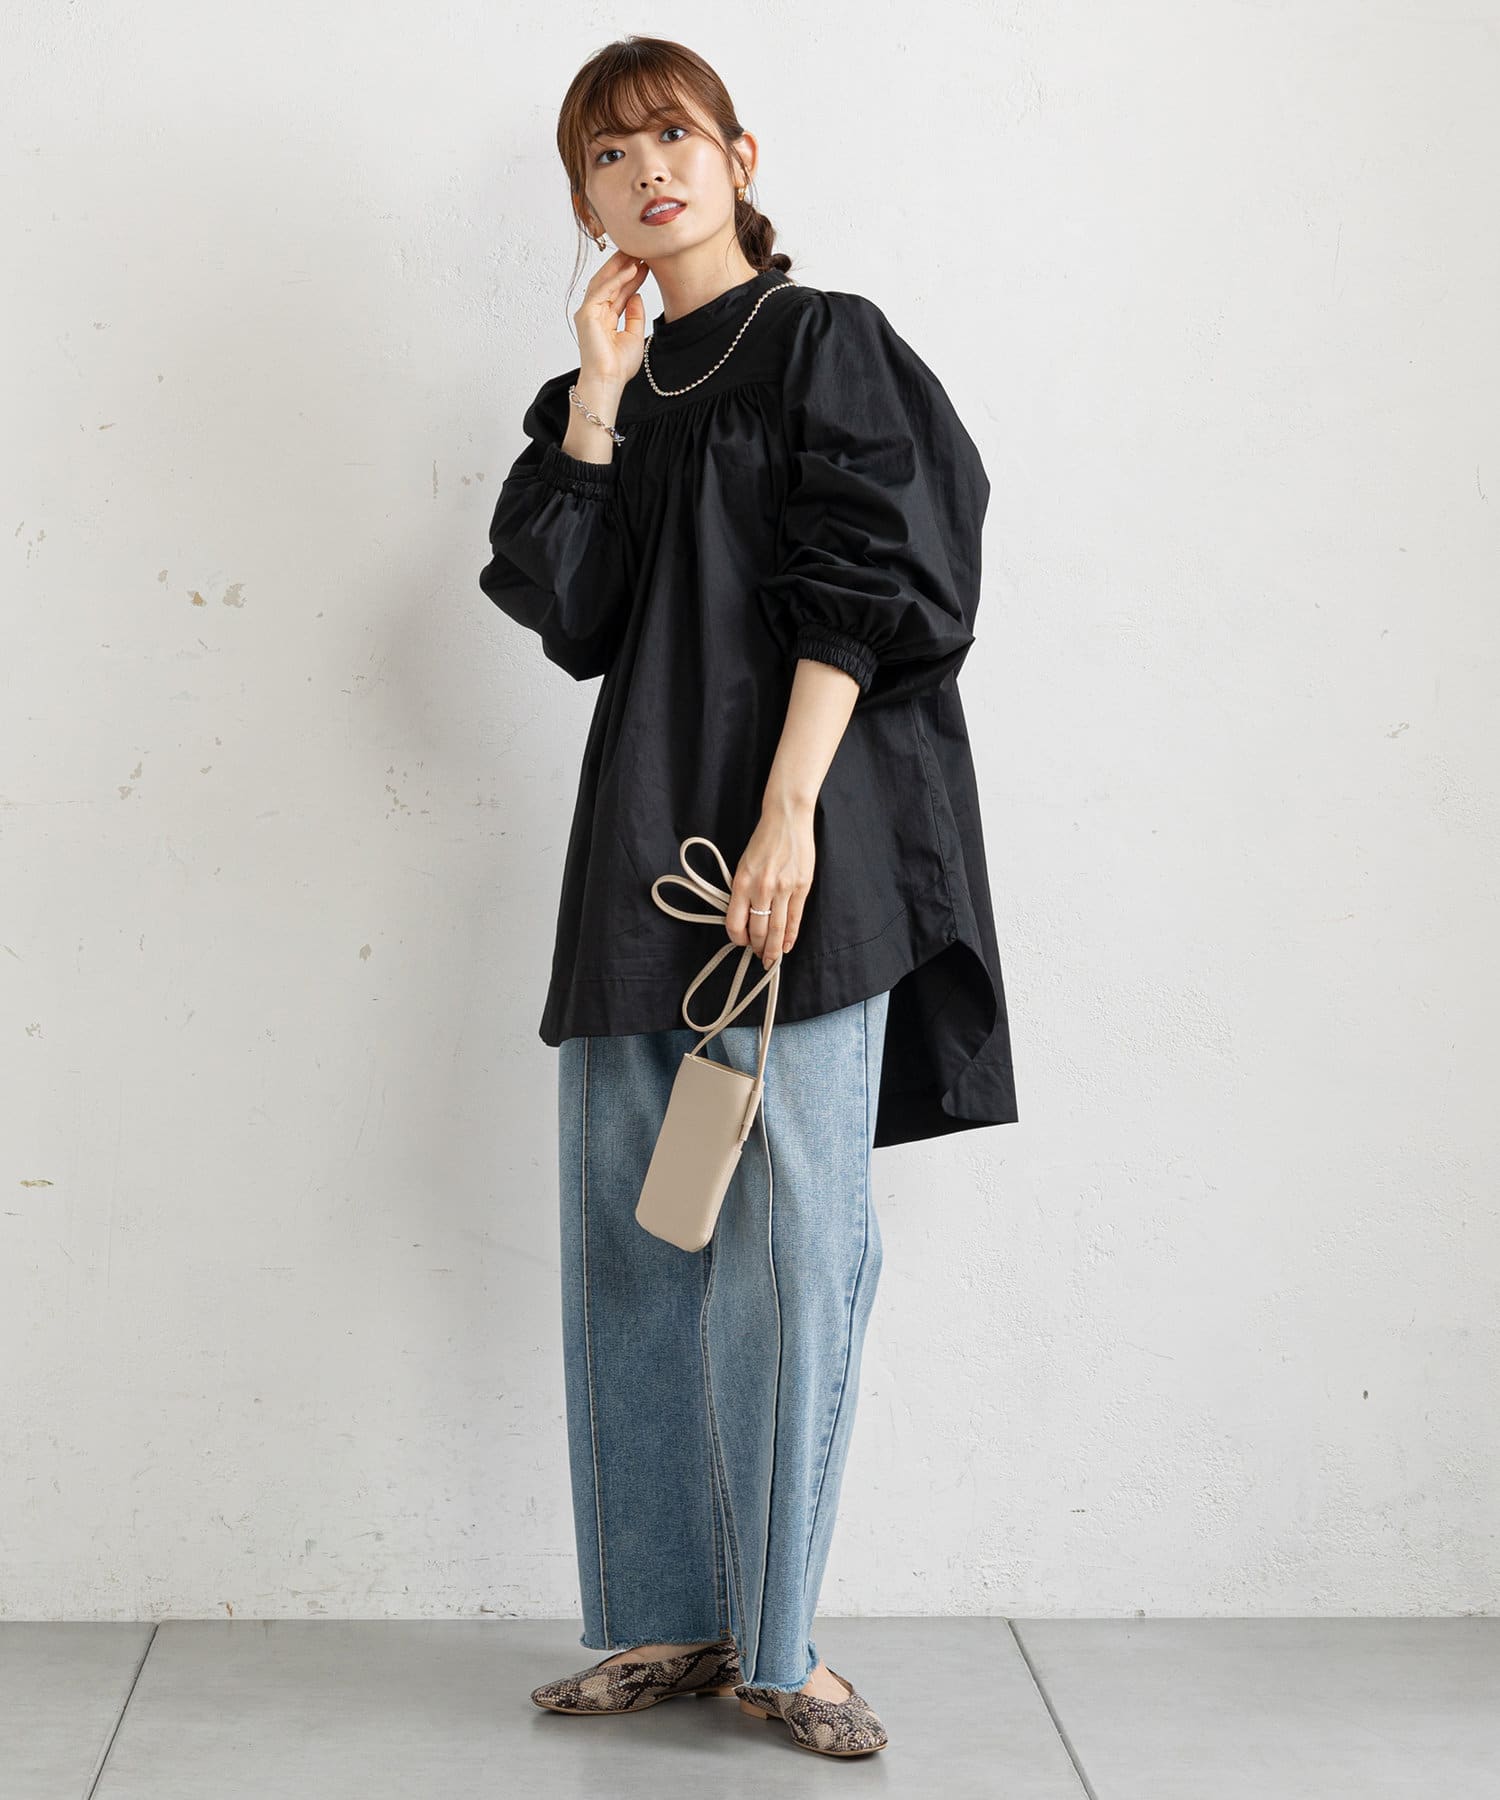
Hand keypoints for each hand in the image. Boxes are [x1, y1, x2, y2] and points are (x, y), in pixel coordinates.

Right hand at [574, 251, 650, 390]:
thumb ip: (634, 315)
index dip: (631, 276)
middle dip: (623, 265)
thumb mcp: (633, 335)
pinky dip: (616, 279)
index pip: (618, 291)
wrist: (608, 381)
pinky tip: (630, 269)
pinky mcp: (586, 314)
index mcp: (604, 318)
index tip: (645, 264)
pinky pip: (602, 291)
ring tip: (635, 252)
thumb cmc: (618, 366)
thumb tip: (636, 295)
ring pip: (603, 281)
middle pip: (608, 282)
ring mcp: (588, 312)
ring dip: (619, 266)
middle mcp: (594, 312)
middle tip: (639, 250)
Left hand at [726, 803, 814, 967]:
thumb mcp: (743, 865)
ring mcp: (783, 889)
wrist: (786, 818)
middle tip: (759, 957)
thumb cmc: (764, 840)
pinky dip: (790, 935)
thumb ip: (742, 891)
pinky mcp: (801, 887)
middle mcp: (761, 888)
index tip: (741, 943)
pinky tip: (787, 945)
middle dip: (758, 948)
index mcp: (742, 882)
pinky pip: (795, 918)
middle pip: (758, 930)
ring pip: (777, 929)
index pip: (735, 922)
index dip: (737, 939)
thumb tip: (745, 918)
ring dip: (773, 948)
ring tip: (772, 960)